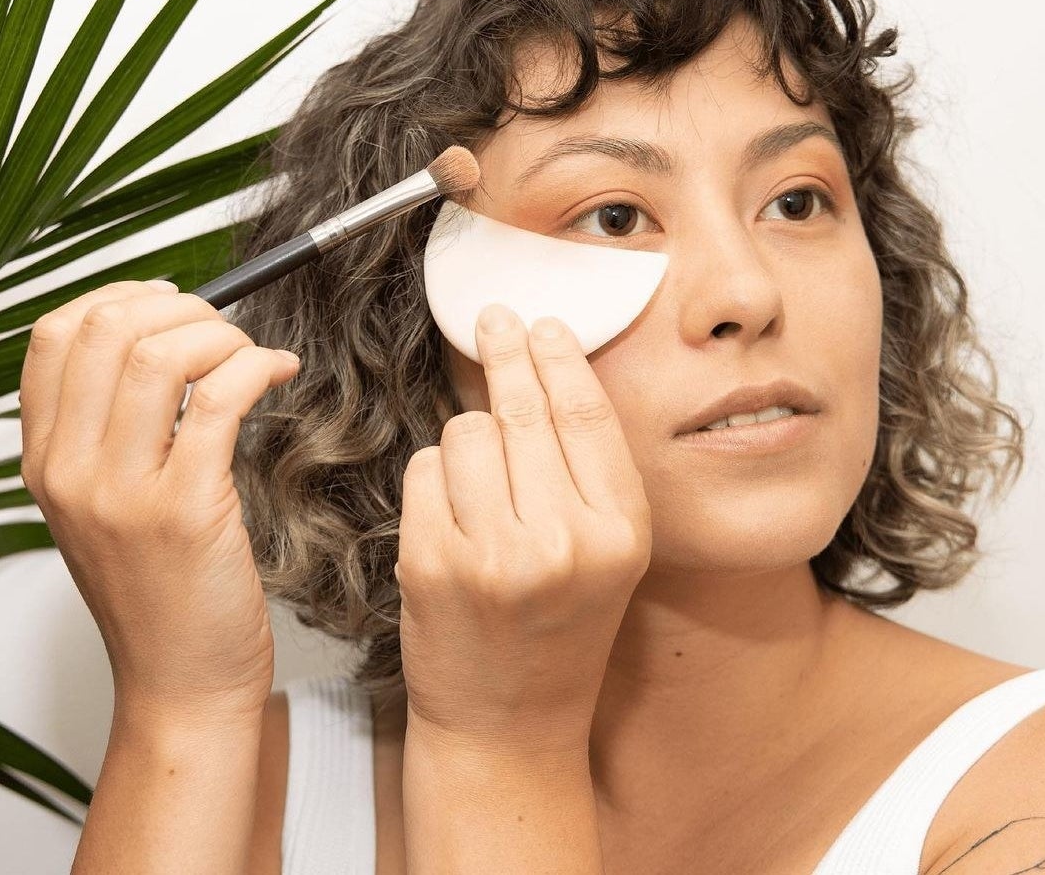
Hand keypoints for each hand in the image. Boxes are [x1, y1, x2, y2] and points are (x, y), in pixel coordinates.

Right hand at [18, 280, 301, 725]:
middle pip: (110, 330)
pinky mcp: (186, 510)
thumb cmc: (161, 591)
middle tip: (224, 329)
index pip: (56, 335)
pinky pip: (223, 398)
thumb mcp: (109, 507)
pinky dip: (259, 367)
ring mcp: (124, 492)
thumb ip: (115, 431)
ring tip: (252, 356)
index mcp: (47, 462)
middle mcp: (72, 471)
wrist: (182, 681)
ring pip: (163, 355)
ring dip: (224, 335)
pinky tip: (279, 373)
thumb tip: (165, 343)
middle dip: (183, 309)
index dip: (122, 297)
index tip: (173, 302)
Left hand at [396, 303, 651, 758]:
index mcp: (620, 534)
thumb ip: (582, 470)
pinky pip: (424, 469)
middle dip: (505, 355)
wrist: (507, 724)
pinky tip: (451, 516)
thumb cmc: (558, 630)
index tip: (540, 324)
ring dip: (465, 441)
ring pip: (465, 433)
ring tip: (480, 488)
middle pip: (523, 412)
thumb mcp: (603, 552)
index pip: (585, 414)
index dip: (558, 357)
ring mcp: (494, 556)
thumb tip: (538, 370)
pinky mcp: (432, 565)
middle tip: (493, 320)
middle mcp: (564, 542)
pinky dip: (432, 477)